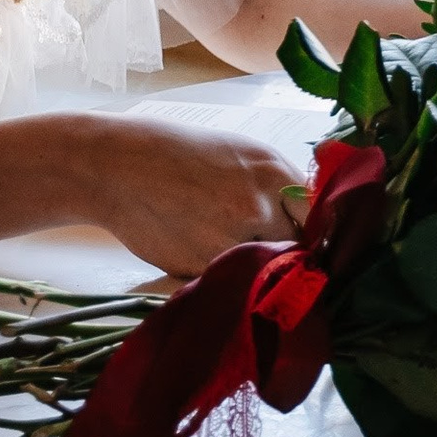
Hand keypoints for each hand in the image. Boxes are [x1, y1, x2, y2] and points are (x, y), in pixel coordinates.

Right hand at [76, 118, 304, 277]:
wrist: (119, 165)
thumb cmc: (178, 156)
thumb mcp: (238, 155)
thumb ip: (274, 187)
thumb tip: (307, 222)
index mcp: (273, 169)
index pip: (318, 215)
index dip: (312, 233)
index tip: (305, 243)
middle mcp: (260, 202)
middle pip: (298, 247)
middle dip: (286, 254)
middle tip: (263, 252)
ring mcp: (233, 235)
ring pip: (264, 269)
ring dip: (252, 268)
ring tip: (223, 249)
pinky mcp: (204, 264)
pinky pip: (229, 281)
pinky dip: (221, 277)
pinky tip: (199, 253)